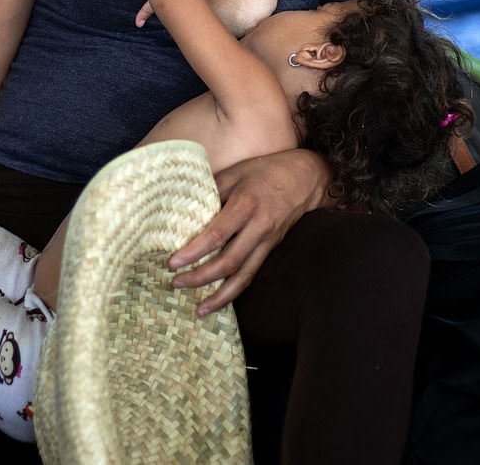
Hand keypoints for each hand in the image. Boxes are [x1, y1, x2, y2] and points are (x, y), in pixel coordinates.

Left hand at [168, 150, 331, 314]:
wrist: (306, 177)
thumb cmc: (266, 170)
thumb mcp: (235, 173)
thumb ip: (211, 190)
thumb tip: (185, 206)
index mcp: (246, 204)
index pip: (217, 234)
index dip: (194, 251)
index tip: (173, 262)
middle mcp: (259, 227)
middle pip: (229, 261)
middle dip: (201, 277)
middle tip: (176, 283)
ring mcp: (268, 240)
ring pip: (243, 275)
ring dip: (220, 295)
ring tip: (199, 309)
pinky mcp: (272, 248)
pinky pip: (253, 273)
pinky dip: (236, 290)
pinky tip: (220, 299)